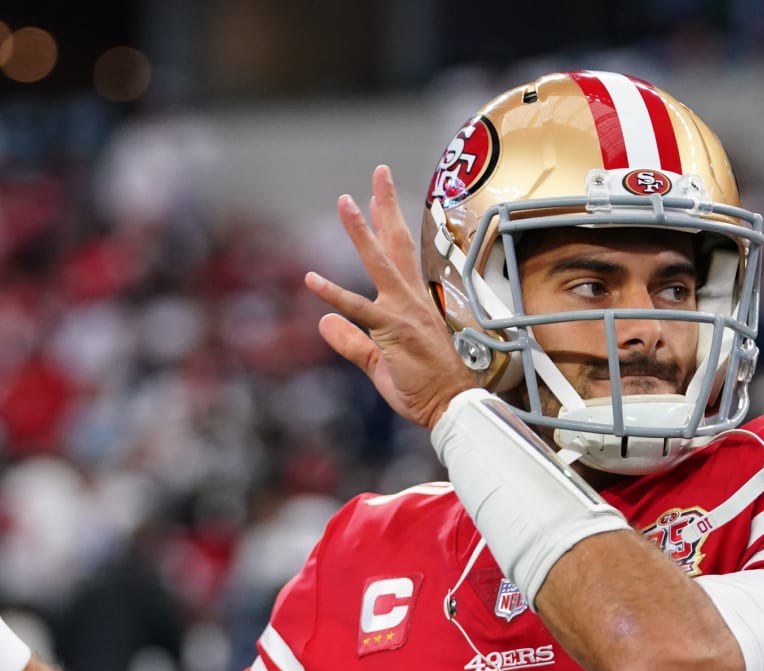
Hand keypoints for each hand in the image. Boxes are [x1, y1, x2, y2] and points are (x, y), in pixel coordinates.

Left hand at [306, 164, 476, 428]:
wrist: (452, 406)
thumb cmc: (425, 387)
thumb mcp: (380, 363)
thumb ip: (351, 342)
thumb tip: (322, 323)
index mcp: (413, 303)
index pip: (400, 255)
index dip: (388, 224)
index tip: (378, 197)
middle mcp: (411, 300)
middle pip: (397, 243)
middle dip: (387, 205)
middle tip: (379, 172)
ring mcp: (403, 312)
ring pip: (379, 263)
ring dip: (361, 231)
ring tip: (345, 201)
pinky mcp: (393, 332)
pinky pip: (359, 309)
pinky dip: (334, 293)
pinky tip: (310, 278)